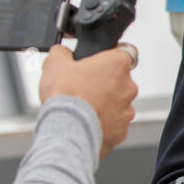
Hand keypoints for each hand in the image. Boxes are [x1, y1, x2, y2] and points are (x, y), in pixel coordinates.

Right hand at [38, 44, 136, 158]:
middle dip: (105, 83)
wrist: (66, 129)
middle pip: (120, 80)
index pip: (125, 52)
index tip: (101, 63)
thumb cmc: (65, 96)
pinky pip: (114, 124)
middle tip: (84, 87)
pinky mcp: (122, 131)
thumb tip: (62, 53)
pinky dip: (103, 123)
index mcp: (118, 64)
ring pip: (118, 104)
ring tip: (84, 108)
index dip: (111, 57)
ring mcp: (127, 110)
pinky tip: (87, 122)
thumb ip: (62, 52)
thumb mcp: (55, 63)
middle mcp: (129, 86)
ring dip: (105, 104)